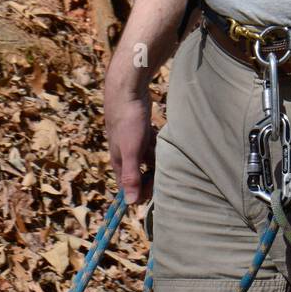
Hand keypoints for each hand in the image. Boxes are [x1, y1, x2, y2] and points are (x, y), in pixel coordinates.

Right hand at [104, 59, 156, 203]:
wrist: (127, 88)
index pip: (129, 187)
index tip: (158, 191)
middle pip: (141, 175)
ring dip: (159, 163)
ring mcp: (134, 143)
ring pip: (149, 161)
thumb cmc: (127, 120)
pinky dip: (160, 148)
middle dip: (153, 178)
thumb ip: (131, 176)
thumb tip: (130, 203)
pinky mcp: (142, 131)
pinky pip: (153, 146)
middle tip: (169, 175)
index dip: (143, 192)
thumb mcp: (130, 151)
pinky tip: (168, 145)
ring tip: (171, 160)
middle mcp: (125, 155)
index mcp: (119, 163)